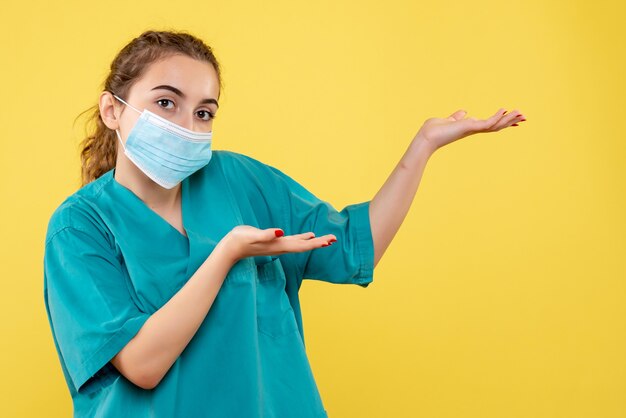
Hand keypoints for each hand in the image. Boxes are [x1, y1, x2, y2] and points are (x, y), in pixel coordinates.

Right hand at [218, 226, 336, 262]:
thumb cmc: (239, 241)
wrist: (230, 249)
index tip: (328, 241)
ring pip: (301, 244)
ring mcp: (278, 246)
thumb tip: (280, 232)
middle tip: (334, 239)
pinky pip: (294, 241)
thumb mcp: (252, 235)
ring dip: (314, 242)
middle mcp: (281, 247)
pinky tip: (308, 236)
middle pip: (305, 246)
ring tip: (327, 240)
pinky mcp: (274, 243)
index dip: (315, 243)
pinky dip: (303, 239)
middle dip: (320, 243)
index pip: (301, 245)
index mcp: (279, 245)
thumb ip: (266, 234)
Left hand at [415, 108, 525, 152]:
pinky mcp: (469, 128)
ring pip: (495, 124)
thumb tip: (463, 112)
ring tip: (521, 113)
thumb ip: (456, 117)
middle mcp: (473, 129)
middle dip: (510, 121)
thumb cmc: (433, 130)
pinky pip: (487, 122)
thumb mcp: (448, 120)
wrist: (426, 138)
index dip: (501, 121)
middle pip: (496, 125)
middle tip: (524, 117)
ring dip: (508, 119)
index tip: (513, 118)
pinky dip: (496, 116)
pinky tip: (504, 110)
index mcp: (469, 127)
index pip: (489, 124)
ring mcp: (472, 129)